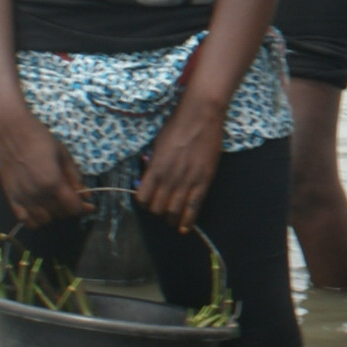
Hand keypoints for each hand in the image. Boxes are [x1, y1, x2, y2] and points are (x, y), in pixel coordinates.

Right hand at [0, 111, 86, 227]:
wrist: (11, 131)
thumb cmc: (39, 139)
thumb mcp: (64, 155)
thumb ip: (75, 177)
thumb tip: (86, 195)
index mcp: (52, 182)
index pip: (73, 207)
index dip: (83, 208)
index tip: (88, 205)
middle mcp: (37, 193)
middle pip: (59, 214)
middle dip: (69, 209)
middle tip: (71, 199)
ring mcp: (22, 197)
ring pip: (43, 220)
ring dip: (53, 215)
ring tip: (55, 203)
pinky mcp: (10, 197)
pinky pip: (24, 220)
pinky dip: (34, 220)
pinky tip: (40, 211)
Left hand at [135, 105, 221, 232]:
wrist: (200, 117)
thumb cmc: (176, 127)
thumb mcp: (156, 145)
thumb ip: (153, 165)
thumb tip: (149, 179)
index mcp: (155, 169)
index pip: (143, 199)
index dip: (143, 203)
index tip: (147, 201)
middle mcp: (169, 178)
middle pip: (157, 208)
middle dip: (156, 212)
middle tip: (160, 209)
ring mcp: (187, 181)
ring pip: (174, 212)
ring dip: (170, 219)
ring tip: (171, 221)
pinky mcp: (203, 182)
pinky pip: (194, 207)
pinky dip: (187, 221)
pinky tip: (184, 229)